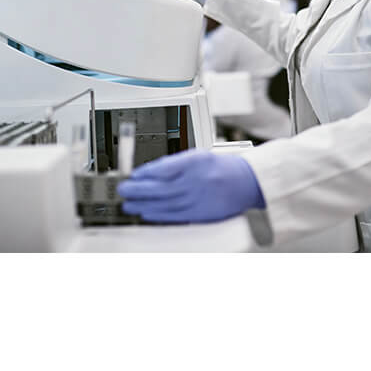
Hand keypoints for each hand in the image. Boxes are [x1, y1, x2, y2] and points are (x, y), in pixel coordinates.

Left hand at [117, 149, 265, 222]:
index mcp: (196, 162)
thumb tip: (151, 172)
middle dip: (138, 189)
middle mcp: (196, 180)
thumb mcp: (200, 156)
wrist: (247, 181)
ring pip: (164, 202)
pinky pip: (174, 215)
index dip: (145, 173)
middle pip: (160, 187)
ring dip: (143, 204)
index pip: (164, 167)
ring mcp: (198, 198)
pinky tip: (146, 213)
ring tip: (129, 204)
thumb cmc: (223, 167)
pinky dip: (157, 214)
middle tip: (123, 189)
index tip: (133, 175)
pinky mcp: (200, 213)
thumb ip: (176, 163)